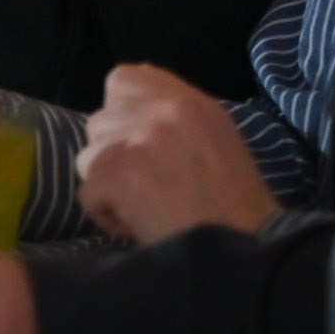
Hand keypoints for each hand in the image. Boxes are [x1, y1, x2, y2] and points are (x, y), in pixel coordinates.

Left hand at [76, 64, 279, 242]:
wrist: (247, 253)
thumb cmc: (235, 208)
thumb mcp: (214, 139)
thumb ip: (172, 117)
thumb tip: (129, 111)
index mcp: (188, 100)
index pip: (123, 80)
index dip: (123, 115)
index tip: (140, 146)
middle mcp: (160, 109)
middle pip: (100, 123)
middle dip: (114, 156)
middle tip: (152, 186)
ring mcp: (135, 138)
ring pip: (88, 158)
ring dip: (110, 187)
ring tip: (151, 209)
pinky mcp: (114, 172)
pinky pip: (87, 195)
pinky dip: (107, 217)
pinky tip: (141, 226)